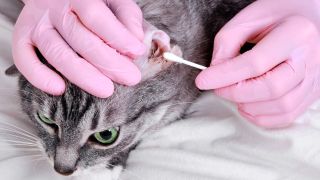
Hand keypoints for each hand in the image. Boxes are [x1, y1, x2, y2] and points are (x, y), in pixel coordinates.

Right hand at [13, 0, 144, 97]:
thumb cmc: (90, 2)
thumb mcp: (112, 0)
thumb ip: (126, 15)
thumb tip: (136, 40)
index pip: (96, 16)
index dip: (117, 36)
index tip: (137, 52)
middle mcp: (54, 8)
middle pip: (80, 39)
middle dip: (108, 62)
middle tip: (130, 78)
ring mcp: (37, 23)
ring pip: (57, 53)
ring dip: (82, 75)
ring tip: (106, 90)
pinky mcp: (23, 36)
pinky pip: (24, 58)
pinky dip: (38, 76)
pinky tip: (59, 89)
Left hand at [196, 0, 319, 127]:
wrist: (311, 15)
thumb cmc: (280, 13)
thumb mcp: (250, 16)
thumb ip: (228, 41)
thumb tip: (216, 71)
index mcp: (296, 33)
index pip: (255, 63)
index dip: (224, 75)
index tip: (203, 80)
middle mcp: (311, 57)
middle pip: (271, 88)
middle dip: (236, 93)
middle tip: (218, 88)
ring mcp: (315, 77)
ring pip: (281, 106)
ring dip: (249, 106)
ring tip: (234, 94)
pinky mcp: (313, 91)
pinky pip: (289, 115)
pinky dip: (263, 117)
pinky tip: (248, 106)